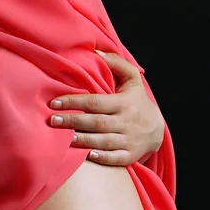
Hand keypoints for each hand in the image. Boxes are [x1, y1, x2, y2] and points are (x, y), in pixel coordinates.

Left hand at [48, 50, 164, 165]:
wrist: (157, 131)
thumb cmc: (137, 102)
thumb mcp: (132, 80)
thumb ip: (116, 64)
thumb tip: (96, 51)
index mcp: (123, 102)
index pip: (95, 102)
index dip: (74, 102)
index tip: (54, 103)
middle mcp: (126, 121)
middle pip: (96, 122)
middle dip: (73, 121)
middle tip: (52, 121)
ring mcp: (128, 139)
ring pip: (103, 141)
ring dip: (83, 140)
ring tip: (64, 138)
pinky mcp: (129, 155)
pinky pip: (115, 158)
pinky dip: (102, 157)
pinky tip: (88, 154)